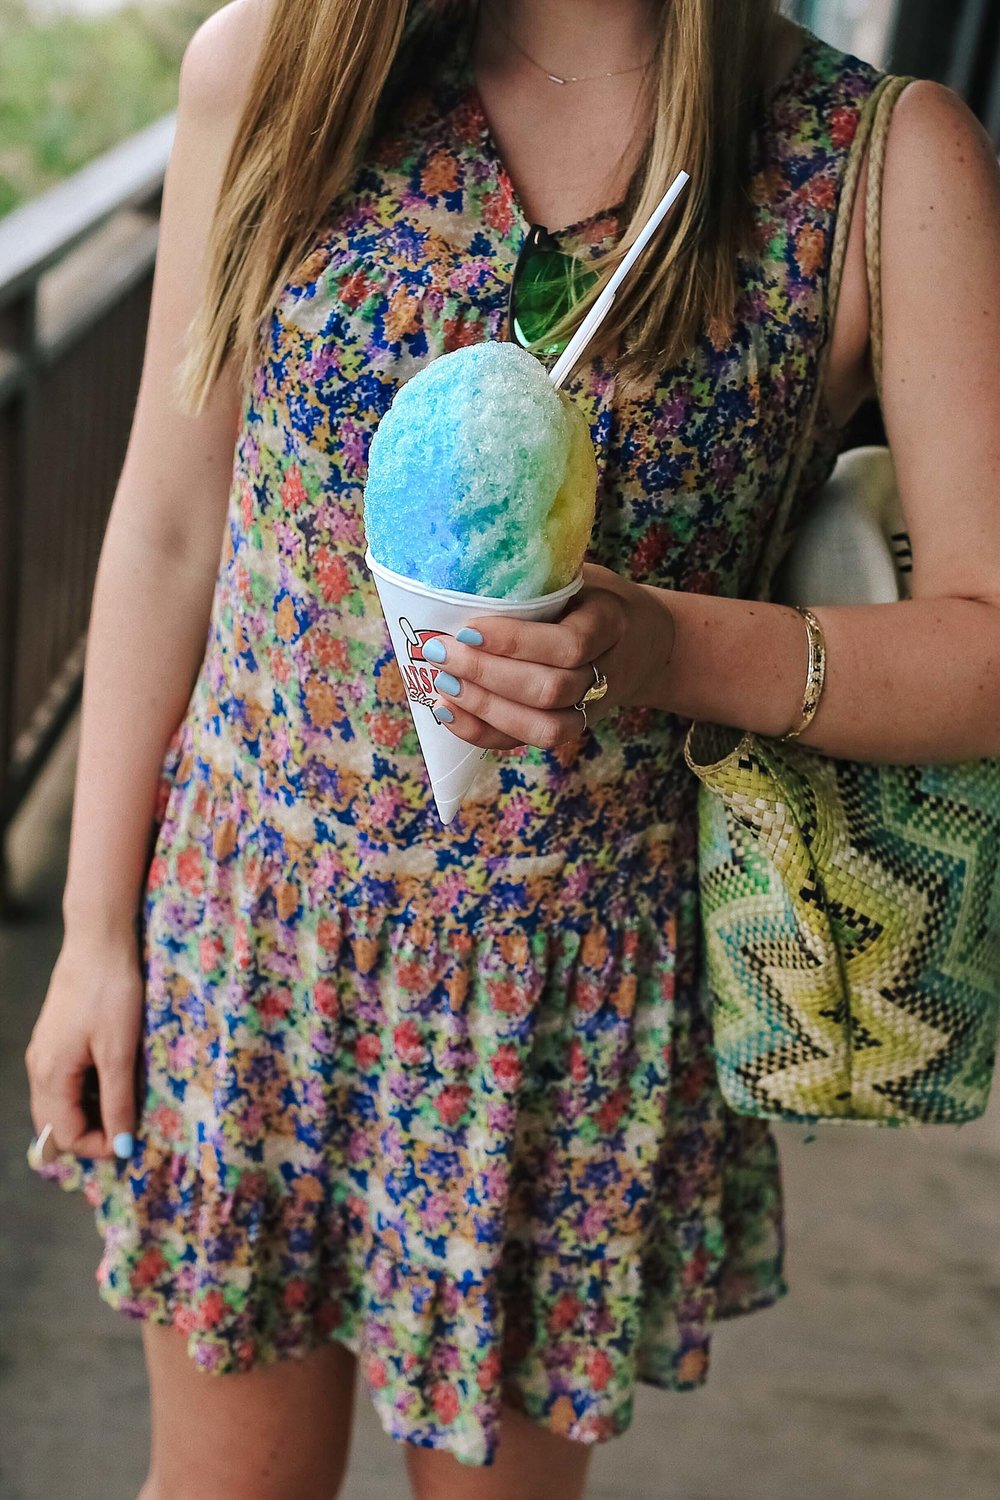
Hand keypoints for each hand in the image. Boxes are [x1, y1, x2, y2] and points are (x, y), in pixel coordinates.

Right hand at [25, 927, 143, 1161]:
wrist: (99, 942)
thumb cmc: (111, 993)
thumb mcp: (119, 1052)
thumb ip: (118, 1101)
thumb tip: (121, 1147)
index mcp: (50, 1076)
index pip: (65, 1136)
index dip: (98, 1147)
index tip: (132, 1142)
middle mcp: (39, 1068)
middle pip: (56, 1124)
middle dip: (92, 1135)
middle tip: (129, 1129)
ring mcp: (45, 1052)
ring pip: (61, 1103)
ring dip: (91, 1113)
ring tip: (127, 1105)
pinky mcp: (56, 1039)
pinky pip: (66, 1081)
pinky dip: (88, 1092)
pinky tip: (116, 1080)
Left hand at [426, 562, 675, 750]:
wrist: (643, 643)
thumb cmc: (594, 600)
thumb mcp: (581, 576)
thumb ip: (541, 578)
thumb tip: (466, 565)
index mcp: (610, 623)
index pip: (569, 643)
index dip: (516, 642)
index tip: (469, 628)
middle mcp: (606, 672)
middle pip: (551, 689)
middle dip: (488, 675)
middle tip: (441, 653)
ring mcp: (590, 708)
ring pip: (543, 727)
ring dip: (486, 708)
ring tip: (443, 684)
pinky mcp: (570, 728)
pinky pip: (527, 743)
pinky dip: (484, 733)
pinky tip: (449, 712)